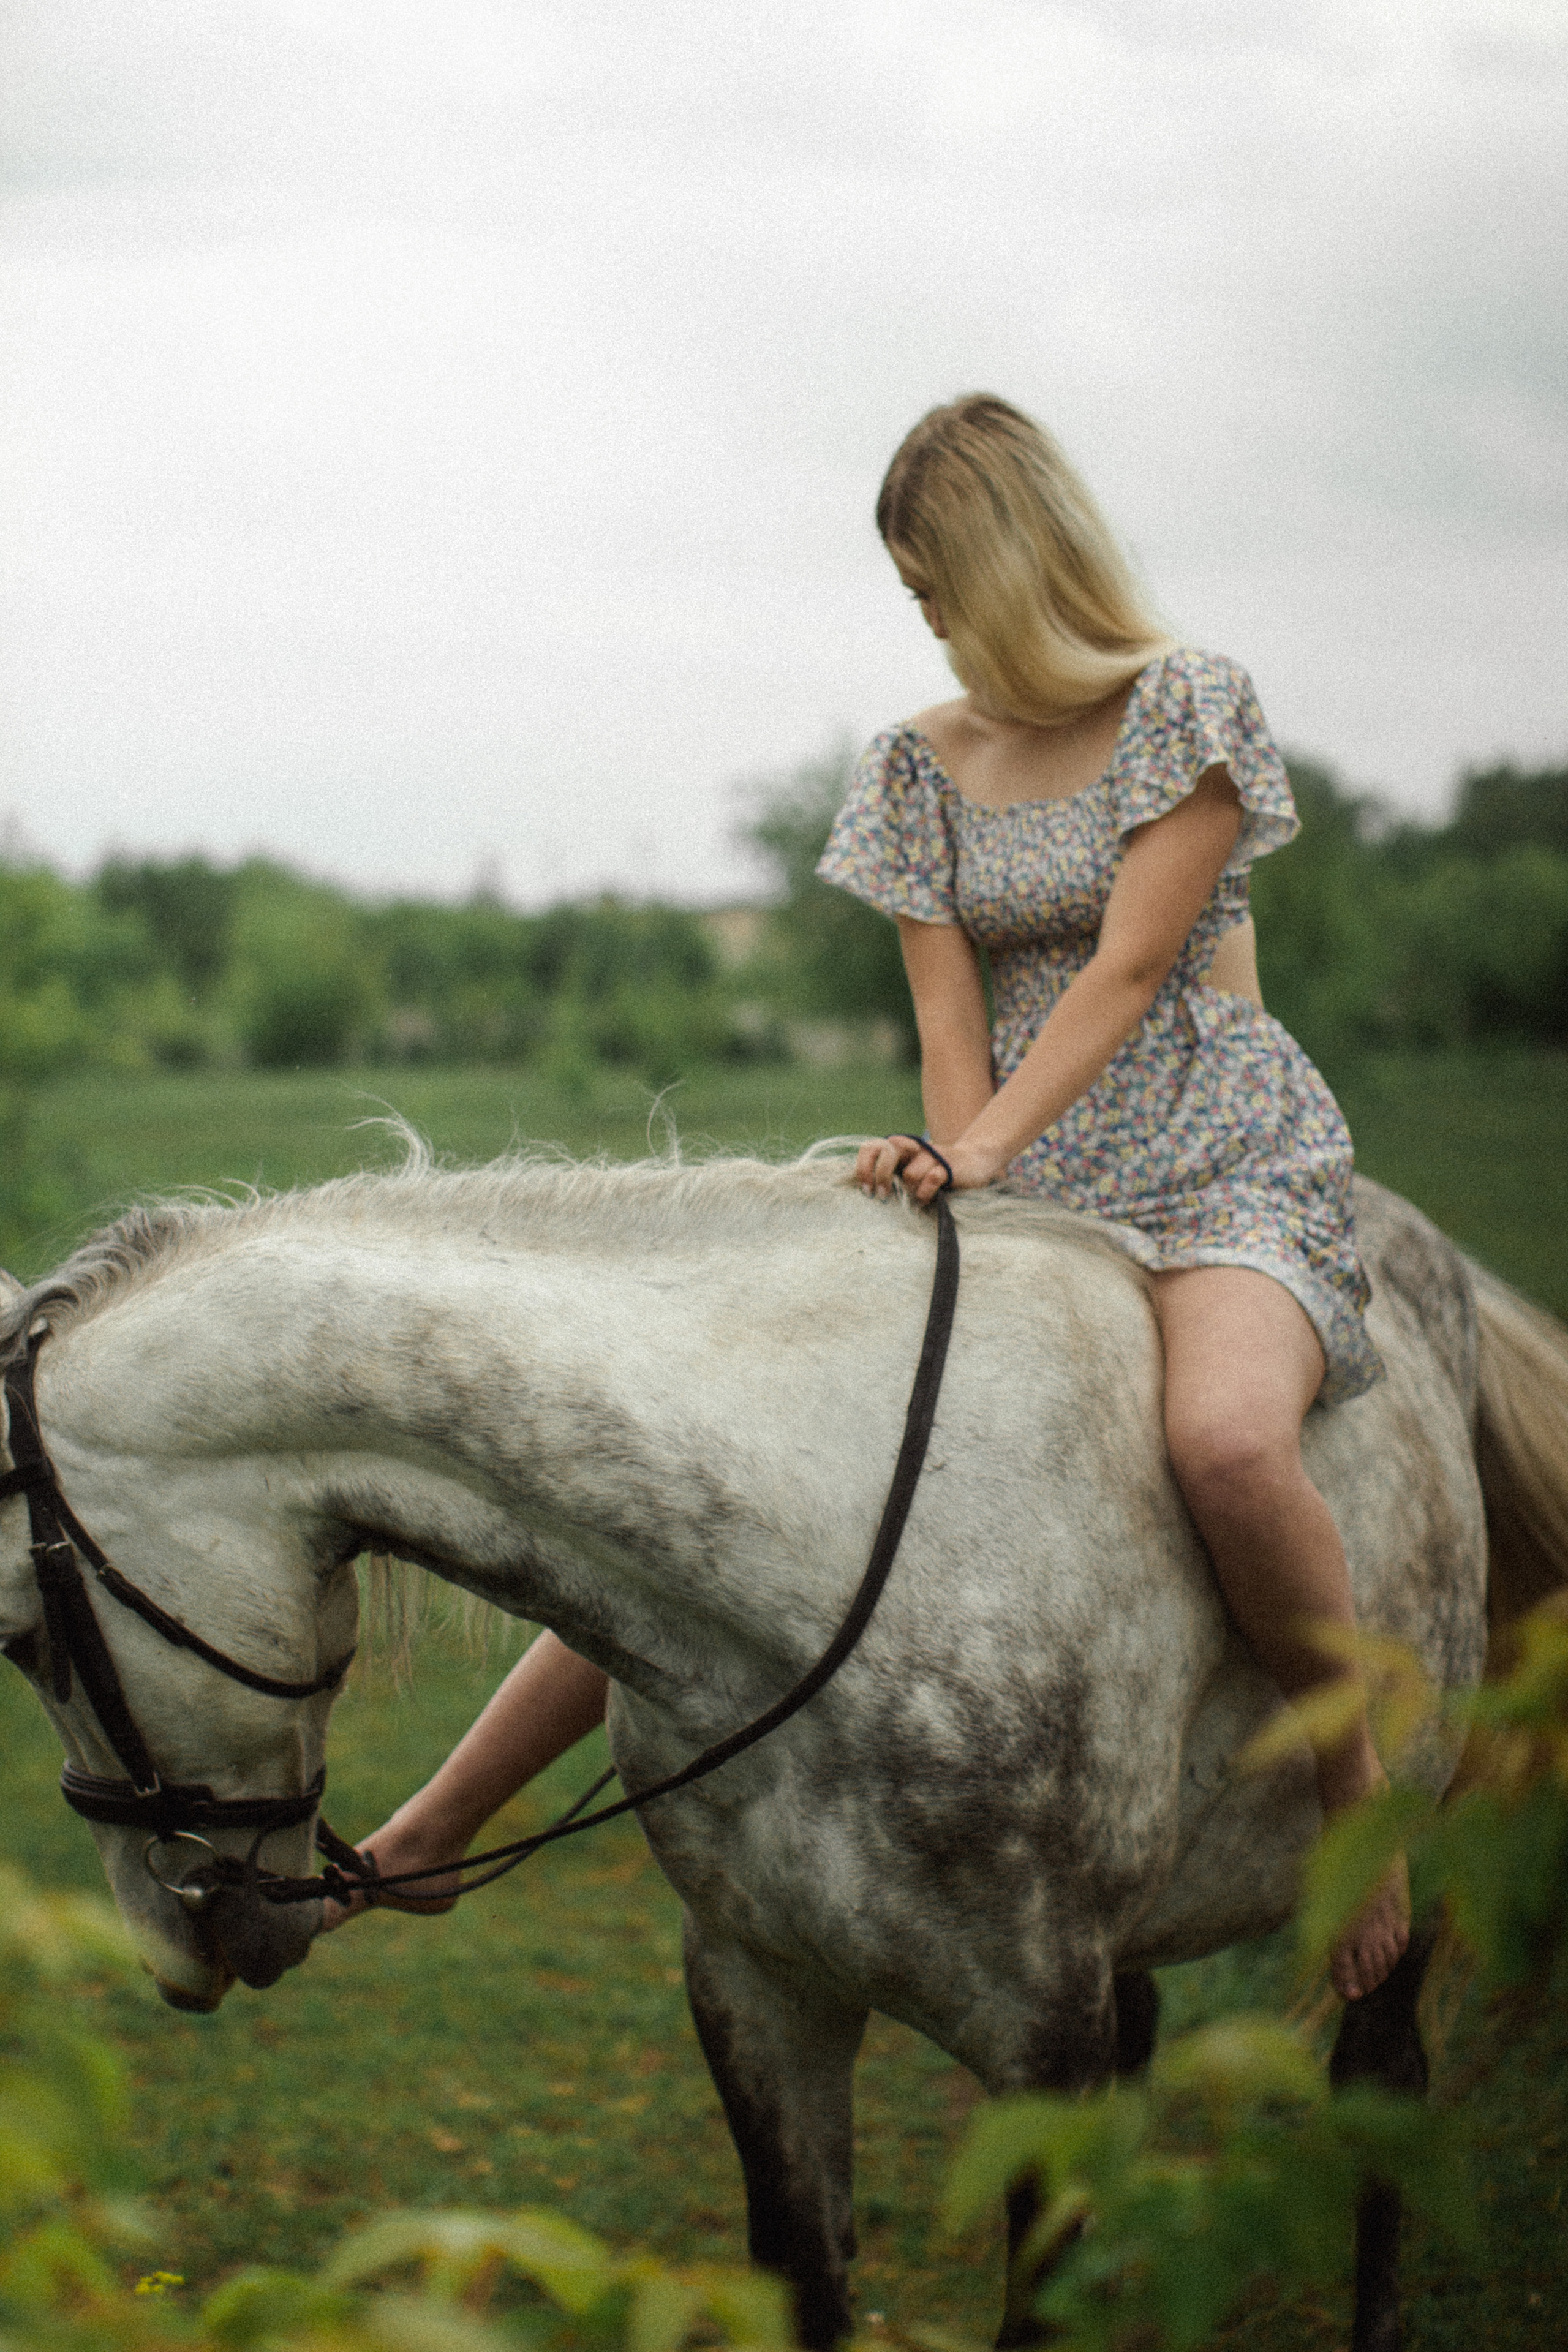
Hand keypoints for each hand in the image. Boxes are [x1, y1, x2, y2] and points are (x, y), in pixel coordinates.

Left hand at [855, 1133, 1002, 1203]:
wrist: (975, 1163)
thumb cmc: (936, 1172)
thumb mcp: (911, 1171)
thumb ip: (892, 1175)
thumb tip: (866, 1192)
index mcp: (901, 1147)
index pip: (873, 1147)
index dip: (864, 1166)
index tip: (866, 1189)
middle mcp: (914, 1147)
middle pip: (888, 1153)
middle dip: (881, 1176)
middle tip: (882, 1196)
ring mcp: (931, 1155)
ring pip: (909, 1175)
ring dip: (911, 1191)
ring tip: (918, 1197)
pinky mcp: (948, 1165)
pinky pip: (930, 1180)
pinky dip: (926, 1193)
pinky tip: (929, 1199)